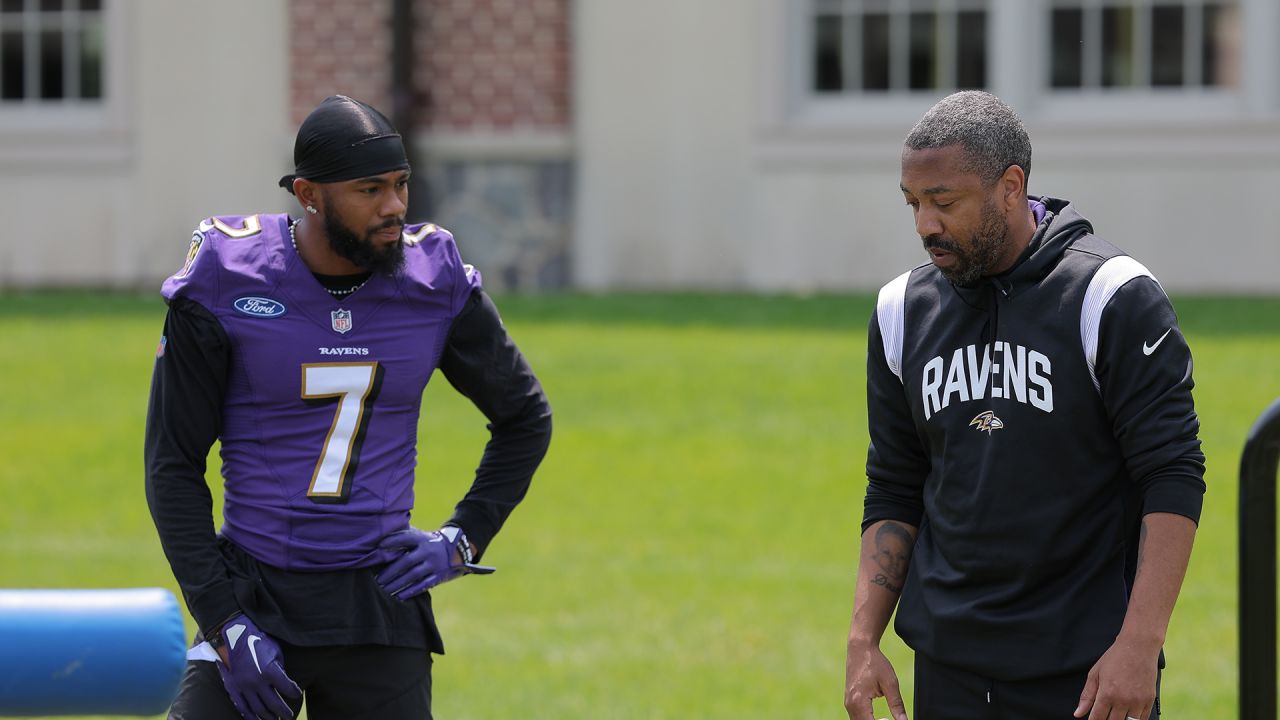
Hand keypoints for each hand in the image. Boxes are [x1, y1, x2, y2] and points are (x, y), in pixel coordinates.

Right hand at [213, 614, 301, 719]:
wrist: (235, 635)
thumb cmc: (259, 641)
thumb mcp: (276, 652)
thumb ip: (280, 669)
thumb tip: (283, 684)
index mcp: (270, 671)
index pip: (288, 688)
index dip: (294, 692)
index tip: (297, 694)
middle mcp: (257, 681)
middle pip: (274, 704)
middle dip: (283, 712)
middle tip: (288, 716)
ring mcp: (243, 686)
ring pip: (257, 708)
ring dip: (267, 716)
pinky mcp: (233, 687)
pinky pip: (241, 706)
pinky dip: (249, 715)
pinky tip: (255, 719)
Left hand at [375, 525, 495, 599]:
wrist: (456, 550)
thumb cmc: (428, 543)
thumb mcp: (420, 536)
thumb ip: (404, 537)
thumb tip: (379, 540)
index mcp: (422, 538)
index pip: (405, 538)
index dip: (392, 541)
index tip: (378, 546)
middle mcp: (428, 550)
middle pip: (406, 561)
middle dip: (390, 571)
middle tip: (378, 580)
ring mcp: (434, 564)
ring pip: (413, 575)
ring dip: (398, 583)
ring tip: (385, 589)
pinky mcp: (439, 575)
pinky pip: (423, 585)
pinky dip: (411, 591)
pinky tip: (399, 596)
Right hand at [845, 642, 907, 719]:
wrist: (860, 648)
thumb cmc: (875, 662)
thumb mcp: (890, 683)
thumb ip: (897, 704)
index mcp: (859, 702)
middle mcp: (850, 705)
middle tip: (890, 719)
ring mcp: (848, 703)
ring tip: (886, 719)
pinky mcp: (849, 700)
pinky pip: (856, 717)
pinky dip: (867, 719)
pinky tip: (880, 717)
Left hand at [1073, 636, 1158, 719]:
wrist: (1138, 647)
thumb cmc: (1115, 658)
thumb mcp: (1095, 674)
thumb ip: (1087, 696)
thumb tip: (1078, 714)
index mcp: (1107, 693)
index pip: (1098, 718)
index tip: (1092, 719)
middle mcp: (1123, 700)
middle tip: (1104, 714)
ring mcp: (1138, 701)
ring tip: (1115, 713)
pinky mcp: (1149, 700)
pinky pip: (1142, 719)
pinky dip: (1134, 719)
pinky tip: (1128, 714)